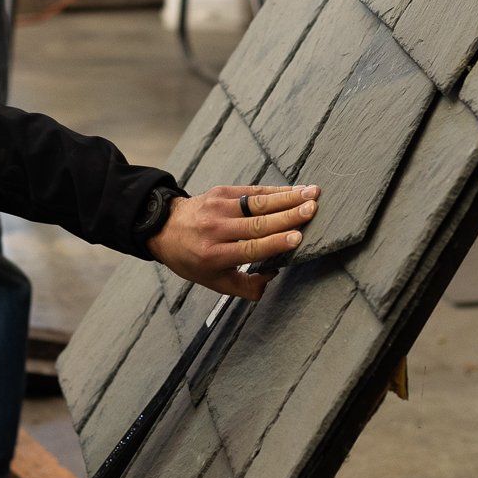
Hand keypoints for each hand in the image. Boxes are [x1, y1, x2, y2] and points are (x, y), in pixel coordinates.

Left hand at [146, 185, 320, 299]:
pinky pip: (252, 192)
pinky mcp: (221, 192)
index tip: (298, 237)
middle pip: (257, 223)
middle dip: (288, 216)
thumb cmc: (193, 259)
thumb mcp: (213, 282)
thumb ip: (246, 287)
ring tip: (312, 193)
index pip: (250, 248)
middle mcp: (215, 229)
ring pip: (257, 203)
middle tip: (312, 209)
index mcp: (213, 255)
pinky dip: (275, 190)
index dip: (275, 243)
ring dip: (287, 198)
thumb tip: (273, 276)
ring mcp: (218, 208)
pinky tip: (294, 190)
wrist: (164, 228)